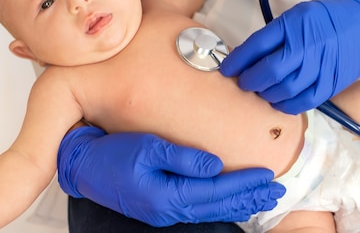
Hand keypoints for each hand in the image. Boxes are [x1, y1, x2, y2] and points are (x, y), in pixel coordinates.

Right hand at [57, 126, 284, 226]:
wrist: (83, 167)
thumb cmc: (112, 154)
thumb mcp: (148, 148)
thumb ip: (183, 158)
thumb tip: (216, 164)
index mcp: (168, 195)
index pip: (217, 191)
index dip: (244, 183)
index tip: (267, 176)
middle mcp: (169, 209)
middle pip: (218, 204)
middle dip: (249, 198)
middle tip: (277, 192)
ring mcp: (164, 212)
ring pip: (211, 210)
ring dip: (239, 203)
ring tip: (262, 198)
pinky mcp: (160, 207)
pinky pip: (199, 208)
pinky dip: (221, 204)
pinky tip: (231, 200)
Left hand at [220, 0, 359, 113]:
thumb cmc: (329, 17)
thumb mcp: (298, 15)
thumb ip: (275, 35)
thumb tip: (248, 56)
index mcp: (294, 25)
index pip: (257, 46)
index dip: (238, 61)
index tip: (227, 69)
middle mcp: (307, 46)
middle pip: (270, 71)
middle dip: (250, 80)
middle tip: (244, 83)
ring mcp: (321, 66)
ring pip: (285, 89)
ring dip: (266, 94)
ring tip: (260, 91)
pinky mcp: (332, 83)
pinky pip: (305, 101)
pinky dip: (287, 106)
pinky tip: (278, 102)